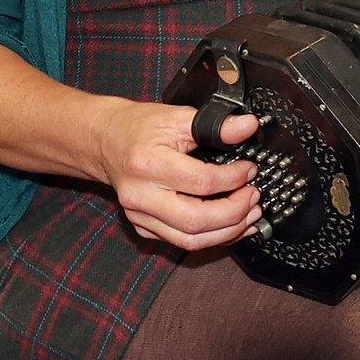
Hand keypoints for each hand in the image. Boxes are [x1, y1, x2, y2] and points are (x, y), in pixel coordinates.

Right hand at [87, 99, 261, 251]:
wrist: (105, 142)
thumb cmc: (138, 128)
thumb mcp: (177, 117)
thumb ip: (215, 125)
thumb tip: (247, 126)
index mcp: (147, 164)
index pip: (201, 182)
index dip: (234, 179)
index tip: (250, 170)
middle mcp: (140, 195)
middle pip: (196, 221)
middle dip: (235, 213)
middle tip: (254, 198)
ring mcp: (139, 216)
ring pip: (190, 240)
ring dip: (228, 232)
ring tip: (251, 215)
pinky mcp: (143, 227)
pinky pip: (182, 242)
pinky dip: (212, 238)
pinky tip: (232, 225)